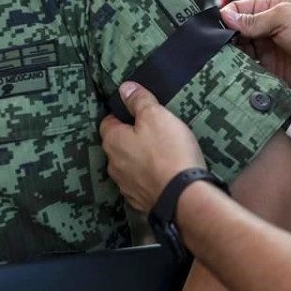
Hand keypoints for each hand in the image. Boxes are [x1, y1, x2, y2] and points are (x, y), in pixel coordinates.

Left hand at [99, 82, 204, 213]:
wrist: (184, 197)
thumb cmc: (169, 152)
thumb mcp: (156, 115)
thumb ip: (139, 101)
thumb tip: (125, 88)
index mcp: (113, 141)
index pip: (107, 122)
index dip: (121, 114)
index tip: (136, 112)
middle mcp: (114, 165)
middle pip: (118, 145)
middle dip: (131, 138)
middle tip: (153, 132)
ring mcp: (126, 186)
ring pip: (128, 166)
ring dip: (140, 160)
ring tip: (161, 154)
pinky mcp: (140, 201)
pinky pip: (141, 184)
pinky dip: (149, 178)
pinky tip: (164, 174)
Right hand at [221, 0, 290, 93]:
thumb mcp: (283, 18)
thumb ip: (254, 20)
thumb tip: (226, 17)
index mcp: (269, 7)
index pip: (238, 9)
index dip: (226, 18)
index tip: (217, 29)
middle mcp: (265, 27)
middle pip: (235, 31)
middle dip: (225, 38)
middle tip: (218, 48)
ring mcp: (266, 48)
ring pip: (238, 50)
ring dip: (231, 55)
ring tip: (223, 60)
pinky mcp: (268, 68)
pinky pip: (248, 68)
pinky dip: (239, 69)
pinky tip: (233, 71)